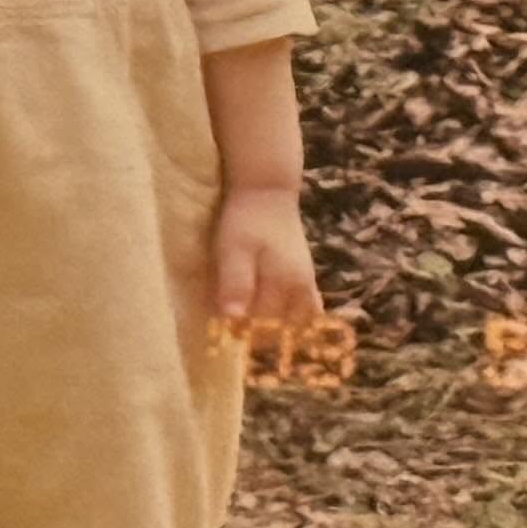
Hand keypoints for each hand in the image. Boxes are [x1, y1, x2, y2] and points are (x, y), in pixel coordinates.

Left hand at [208, 185, 323, 333]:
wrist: (266, 188)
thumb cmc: (246, 218)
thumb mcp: (233, 248)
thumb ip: (235, 283)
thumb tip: (232, 321)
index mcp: (285, 285)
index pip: (261, 327)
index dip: (238, 334)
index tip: (218, 339)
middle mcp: (301, 290)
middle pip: (278, 329)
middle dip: (256, 336)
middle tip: (229, 336)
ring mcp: (306, 284)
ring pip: (294, 323)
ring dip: (274, 332)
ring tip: (251, 332)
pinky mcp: (304, 276)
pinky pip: (308, 310)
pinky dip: (298, 323)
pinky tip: (283, 326)